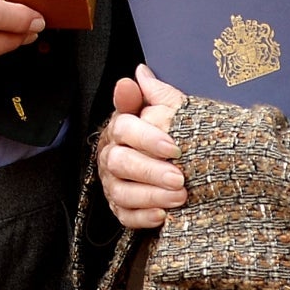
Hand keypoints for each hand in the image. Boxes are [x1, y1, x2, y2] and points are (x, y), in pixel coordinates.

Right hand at [98, 65, 187, 228]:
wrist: (177, 167)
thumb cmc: (169, 136)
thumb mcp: (166, 112)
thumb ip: (154, 94)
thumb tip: (140, 72)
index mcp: (120, 130)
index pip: (123, 128)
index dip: (147, 138)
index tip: (174, 148)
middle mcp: (110, 156)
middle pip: (120, 162)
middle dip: (151, 171)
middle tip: (179, 177)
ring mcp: (113, 184)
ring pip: (122, 192)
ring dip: (150, 195)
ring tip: (179, 197)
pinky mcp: (120, 208)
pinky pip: (125, 216)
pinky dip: (142, 217)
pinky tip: (162, 216)